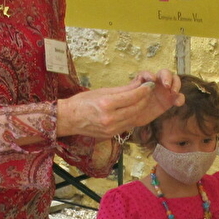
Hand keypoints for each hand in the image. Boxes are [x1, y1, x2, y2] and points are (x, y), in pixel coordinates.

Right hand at [57, 71, 183, 138]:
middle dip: (145, 99)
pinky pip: (128, 125)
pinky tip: (135, 109)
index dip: (144, 90)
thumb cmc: (82, 102)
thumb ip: (122, 90)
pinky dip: (133, 116)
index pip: (133, 97)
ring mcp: (111, 129)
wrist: (68, 119)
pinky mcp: (112, 135)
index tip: (150, 85)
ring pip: (134, 118)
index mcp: (106, 105)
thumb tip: (139, 84)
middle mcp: (110, 119)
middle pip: (136, 108)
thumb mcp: (101, 92)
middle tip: (149, 91)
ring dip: (142, 108)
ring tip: (144, 99)